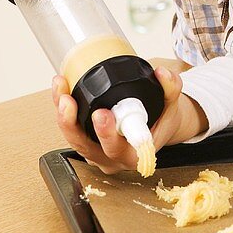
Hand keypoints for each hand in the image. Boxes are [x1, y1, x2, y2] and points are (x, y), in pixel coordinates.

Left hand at [52, 65, 207, 174]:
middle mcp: (111, 159)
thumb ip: (171, 89)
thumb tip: (162, 73)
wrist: (156, 129)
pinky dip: (63, 112)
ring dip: (63, 116)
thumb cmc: (161, 121)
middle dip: (73, 124)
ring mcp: (95, 153)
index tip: (101, 114)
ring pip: (73, 139)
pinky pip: (71, 131)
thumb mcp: (172, 107)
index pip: (118, 150)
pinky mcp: (86, 143)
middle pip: (85, 146)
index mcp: (133, 156)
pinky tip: (60, 91)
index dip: (107, 135)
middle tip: (70, 101)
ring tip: (60, 90)